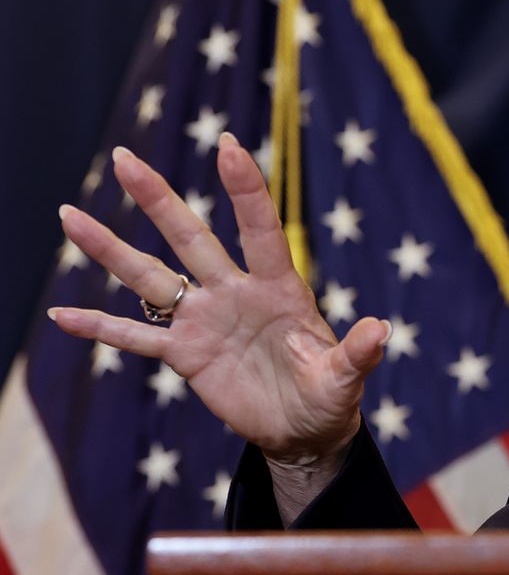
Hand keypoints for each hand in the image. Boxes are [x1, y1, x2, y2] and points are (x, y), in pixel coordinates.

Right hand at [47, 134, 386, 470]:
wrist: (304, 431)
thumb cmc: (330, 398)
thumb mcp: (345, 379)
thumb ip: (358, 354)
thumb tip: (382, 330)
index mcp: (280, 290)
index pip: (260, 231)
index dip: (245, 191)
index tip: (228, 144)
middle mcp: (235, 294)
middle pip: (190, 239)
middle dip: (157, 199)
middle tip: (123, 157)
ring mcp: (204, 321)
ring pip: (149, 278)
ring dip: (109, 250)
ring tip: (69, 216)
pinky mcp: (184, 355)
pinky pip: (135, 338)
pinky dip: (100, 328)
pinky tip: (61, 315)